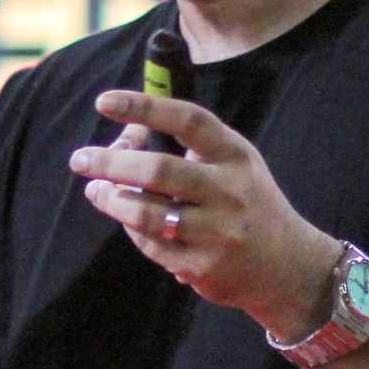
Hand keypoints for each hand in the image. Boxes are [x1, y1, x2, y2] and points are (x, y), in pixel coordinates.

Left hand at [70, 90, 340, 338]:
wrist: (288, 266)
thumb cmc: (246, 201)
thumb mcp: (230, 163)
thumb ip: (184, 146)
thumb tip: (122, 136)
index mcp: (235, 155)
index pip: (188, 120)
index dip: (144, 107)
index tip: (104, 102)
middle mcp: (229, 191)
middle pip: (158, 171)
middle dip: (110, 163)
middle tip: (80, 159)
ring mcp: (218, 232)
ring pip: (146, 214)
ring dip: (111, 200)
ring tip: (95, 189)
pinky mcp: (204, 266)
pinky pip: (152, 245)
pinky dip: (131, 228)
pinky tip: (124, 216)